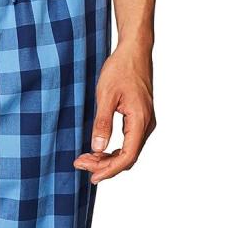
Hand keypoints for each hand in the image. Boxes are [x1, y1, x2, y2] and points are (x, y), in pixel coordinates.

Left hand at [73, 45, 155, 184]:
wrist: (134, 50)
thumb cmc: (121, 68)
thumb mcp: (105, 96)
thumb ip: (102, 123)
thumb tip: (97, 148)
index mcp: (140, 120)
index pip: (127, 156)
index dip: (109, 170)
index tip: (92, 176)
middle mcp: (146, 124)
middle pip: (128, 158)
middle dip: (104, 165)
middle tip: (80, 164)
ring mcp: (145, 122)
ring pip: (128, 152)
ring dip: (108, 159)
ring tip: (85, 158)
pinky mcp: (140, 118)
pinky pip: (129, 142)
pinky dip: (113, 150)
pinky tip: (98, 150)